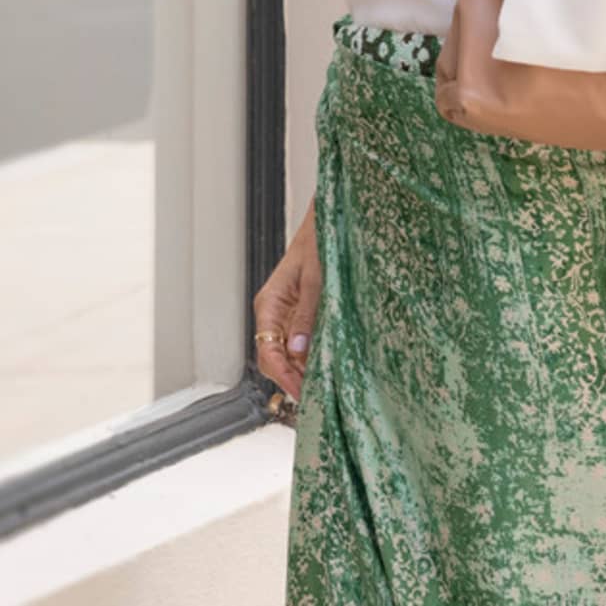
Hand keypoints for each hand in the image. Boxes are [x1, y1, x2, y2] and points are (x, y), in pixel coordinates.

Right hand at [253, 198, 321, 402]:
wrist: (332, 216)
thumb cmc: (320, 239)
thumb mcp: (315, 278)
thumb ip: (306, 314)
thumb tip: (297, 351)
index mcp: (269, 304)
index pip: (267, 352)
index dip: (283, 376)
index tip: (301, 391)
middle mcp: (274, 310)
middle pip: (275, 357)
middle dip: (292, 377)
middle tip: (316, 395)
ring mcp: (287, 311)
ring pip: (287, 351)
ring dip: (301, 367)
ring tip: (323, 384)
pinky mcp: (301, 308)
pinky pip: (299, 338)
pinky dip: (309, 353)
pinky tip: (325, 362)